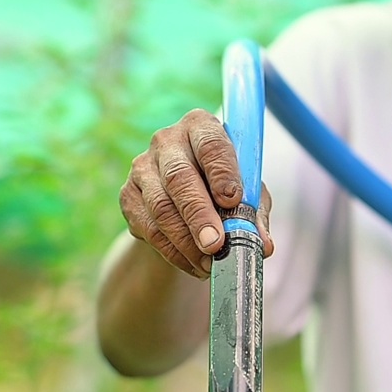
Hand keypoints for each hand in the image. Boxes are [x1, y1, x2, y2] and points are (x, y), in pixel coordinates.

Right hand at [119, 109, 273, 278]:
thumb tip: (263, 245)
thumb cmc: (224, 188)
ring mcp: (142, 167)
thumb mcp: (248, 195)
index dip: (222, 171)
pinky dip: (173, 252)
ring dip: (186, 240)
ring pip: (161, 207)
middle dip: (199, 214)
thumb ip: (256, 215)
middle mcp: (167, 141)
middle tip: (216, 244)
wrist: (184, 199)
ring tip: (209, 263)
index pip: (210, 144)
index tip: (233, 200)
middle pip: (179, 177)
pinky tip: (193, 264)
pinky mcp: (128, 196)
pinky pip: (149, 229)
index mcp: (200, 127)